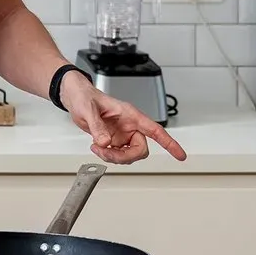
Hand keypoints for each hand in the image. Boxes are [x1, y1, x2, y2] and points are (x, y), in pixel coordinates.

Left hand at [60, 75, 187, 163]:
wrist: (75, 98)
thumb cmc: (85, 97)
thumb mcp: (88, 110)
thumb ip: (97, 127)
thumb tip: (105, 143)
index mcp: (131, 115)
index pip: (155, 130)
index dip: (169, 143)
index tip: (180, 155)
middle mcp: (130, 126)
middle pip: (140, 150)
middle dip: (124, 156)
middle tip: (106, 153)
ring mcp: (122, 134)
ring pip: (129, 155)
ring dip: (114, 157)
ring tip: (97, 148)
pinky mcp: (114, 140)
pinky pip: (118, 155)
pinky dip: (108, 156)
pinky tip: (97, 148)